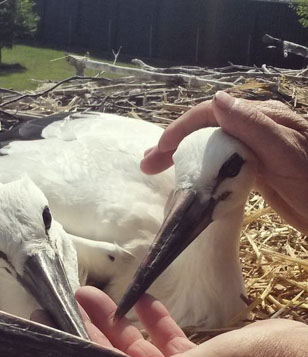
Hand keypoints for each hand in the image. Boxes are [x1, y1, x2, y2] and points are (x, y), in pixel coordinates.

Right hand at [140, 92, 307, 233]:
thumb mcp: (286, 155)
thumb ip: (254, 127)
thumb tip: (217, 101)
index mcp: (263, 121)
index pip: (212, 114)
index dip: (181, 129)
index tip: (158, 151)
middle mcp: (257, 130)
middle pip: (206, 129)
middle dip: (174, 143)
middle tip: (147, 164)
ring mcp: (257, 150)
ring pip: (210, 146)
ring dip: (181, 157)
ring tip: (156, 171)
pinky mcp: (258, 171)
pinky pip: (221, 163)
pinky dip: (199, 169)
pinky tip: (188, 180)